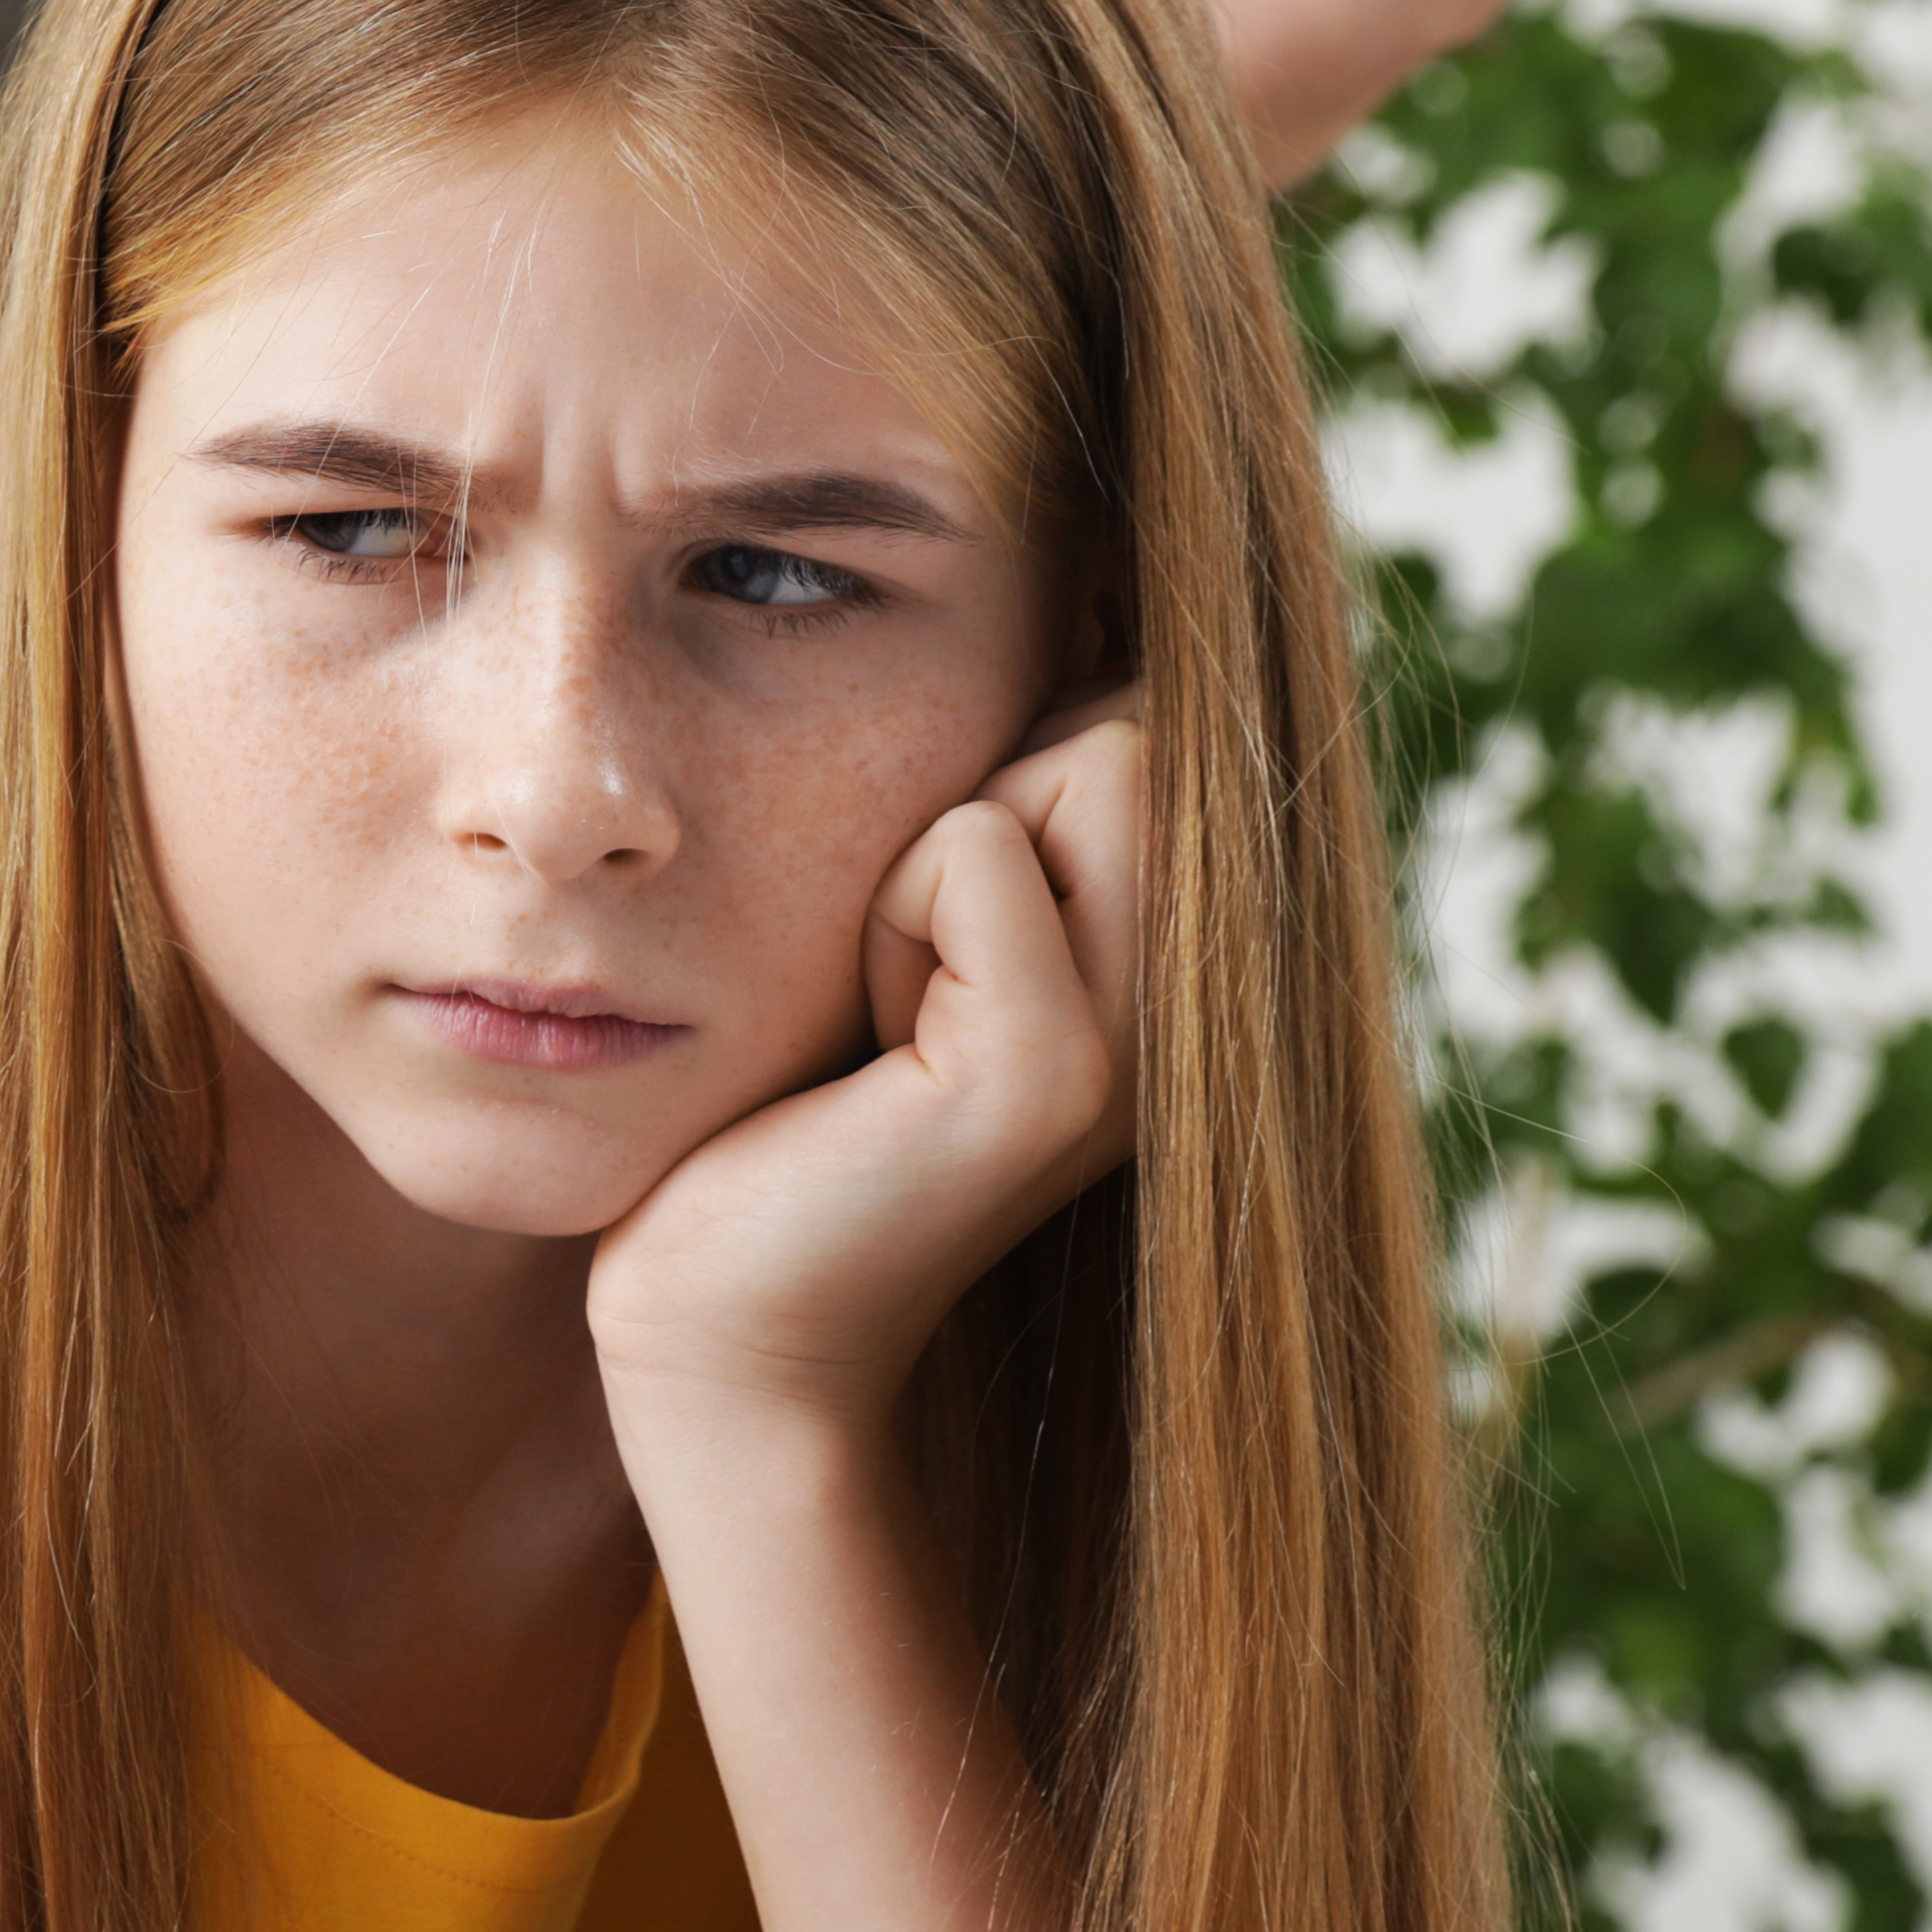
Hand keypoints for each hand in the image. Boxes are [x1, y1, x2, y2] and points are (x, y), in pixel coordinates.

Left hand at [588, 701, 1146, 1431]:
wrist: (730, 1311)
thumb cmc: (792, 1102)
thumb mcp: (920, 926)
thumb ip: (1013, 810)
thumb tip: (1069, 620)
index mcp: (1181, 966)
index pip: (1156, 715)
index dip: (1012, 769)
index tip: (943, 921)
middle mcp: (1202, 1004)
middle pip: (1128, 723)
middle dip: (976, 798)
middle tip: (908, 963)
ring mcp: (1147, 1045)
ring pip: (1072, 765)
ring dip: (925, 860)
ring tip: (892, 1004)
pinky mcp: (1052, 1076)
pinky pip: (975, 852)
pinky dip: (893, 915)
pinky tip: (874, 1048)